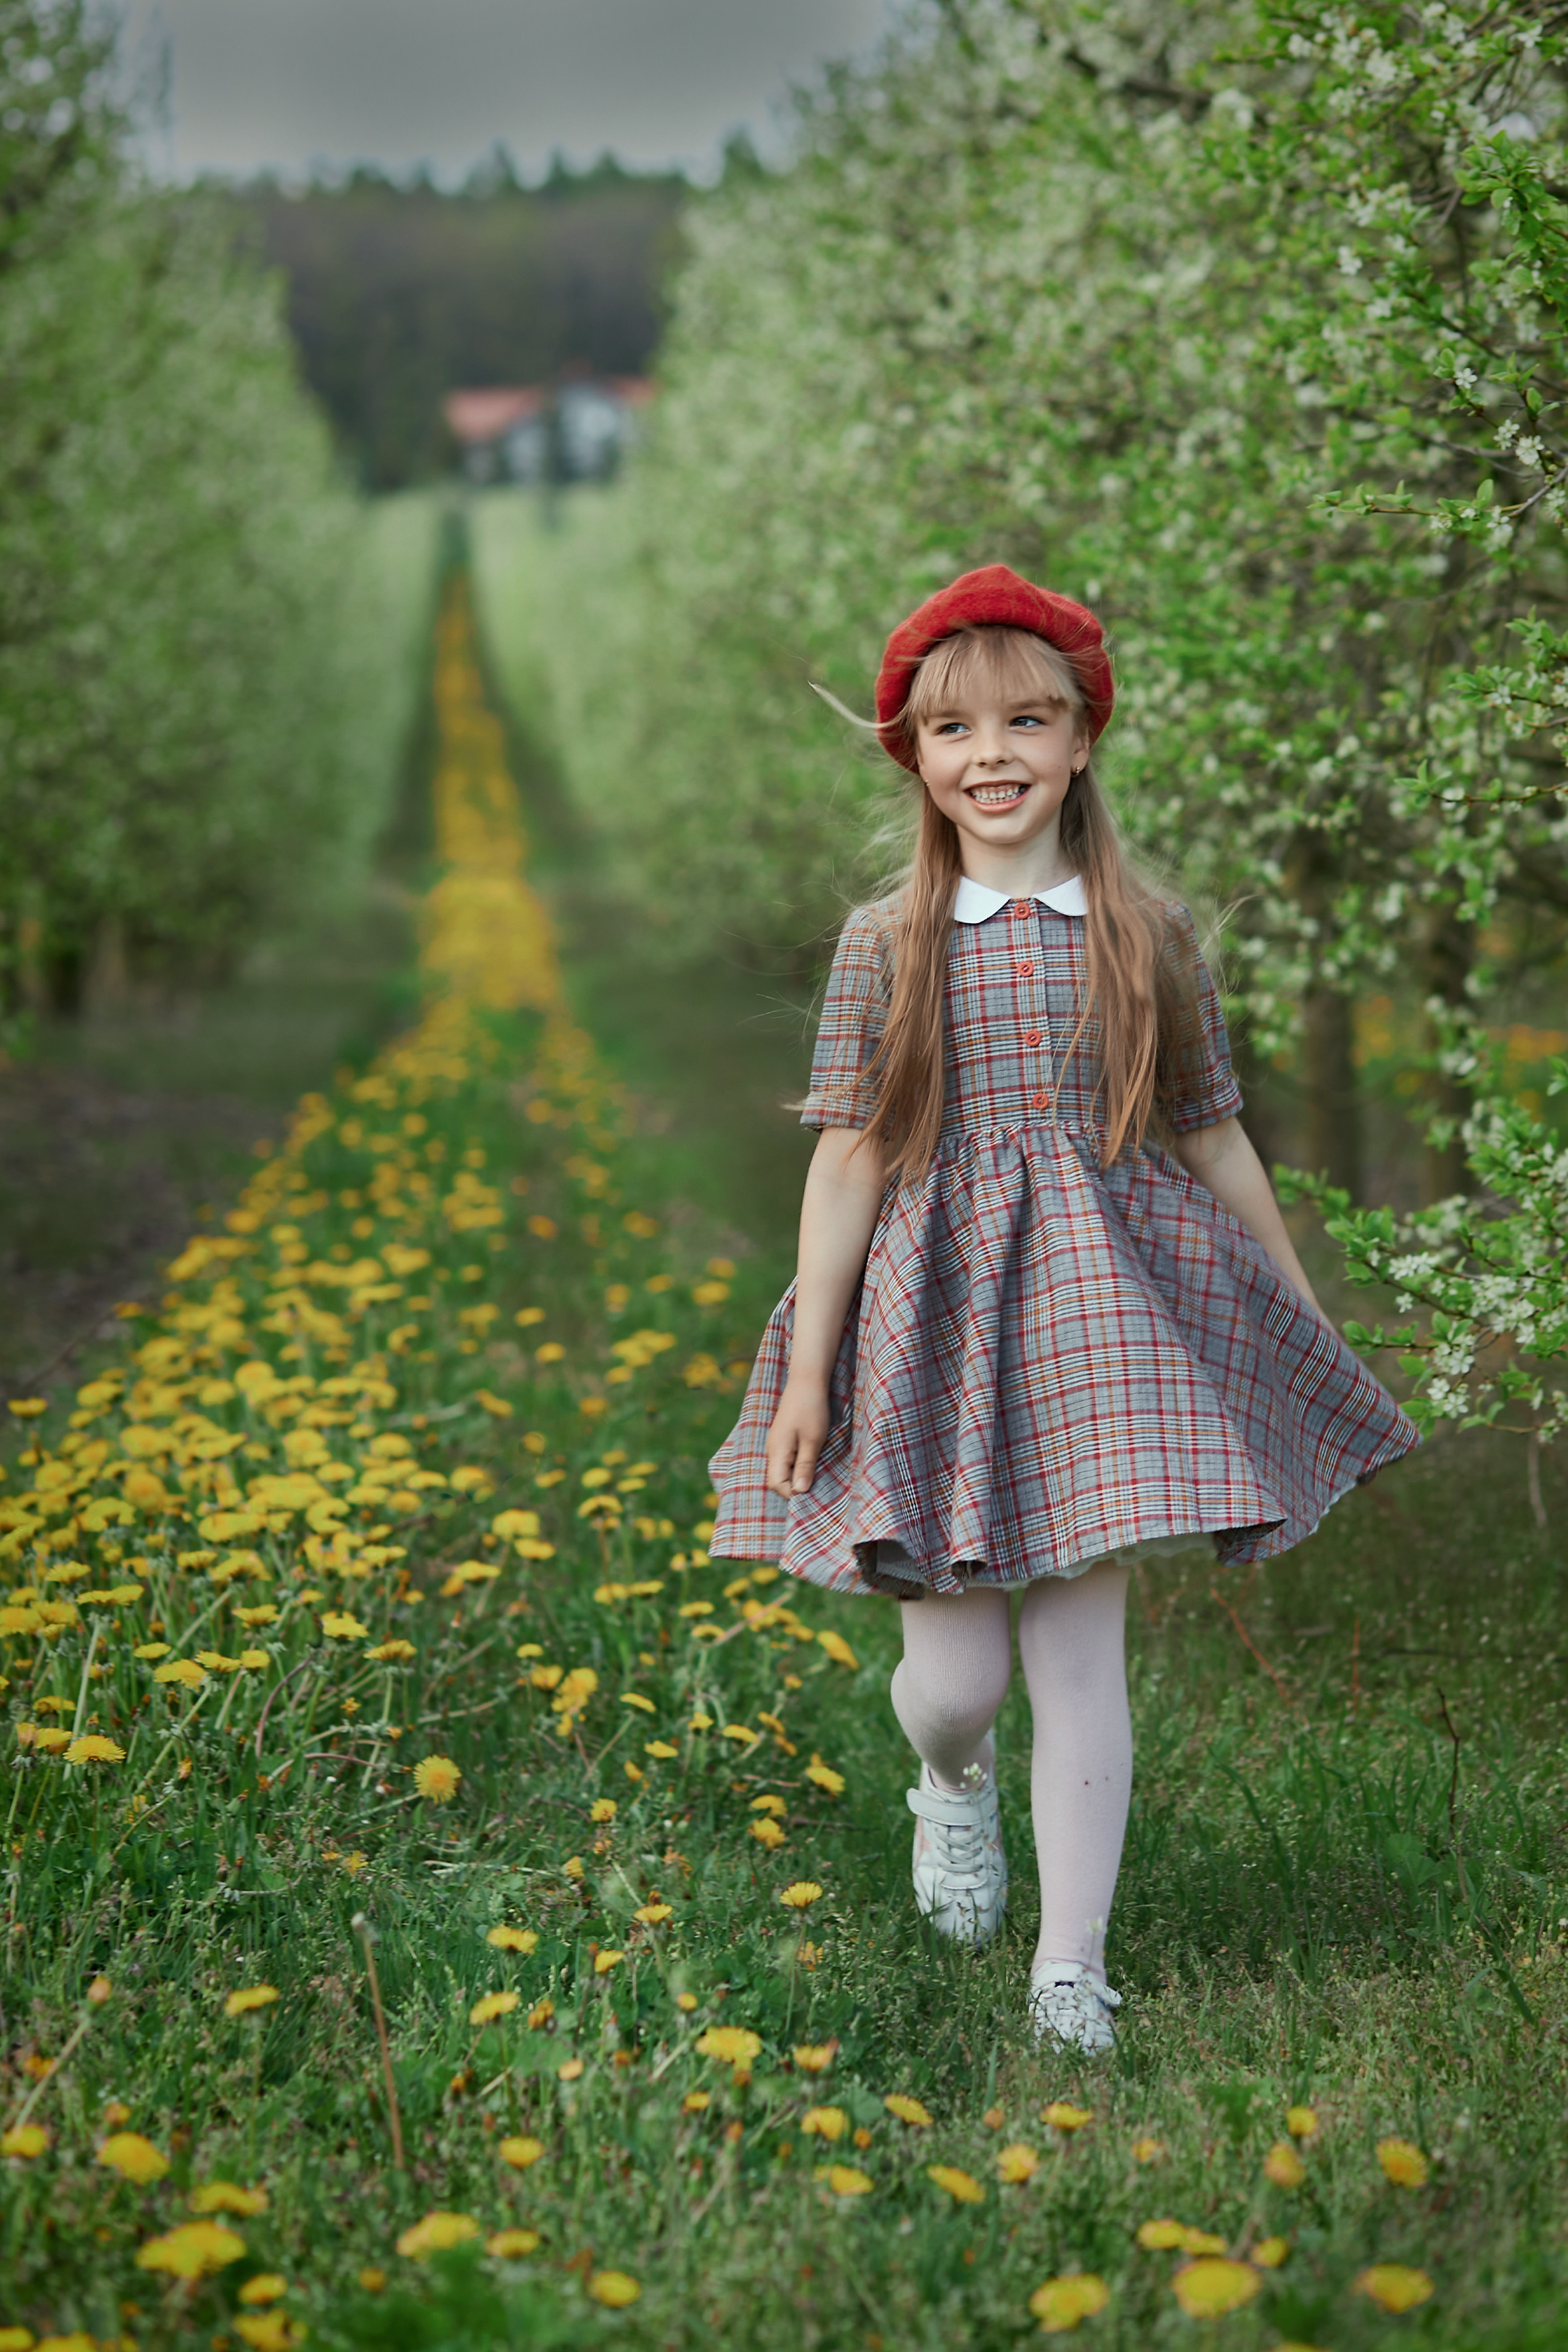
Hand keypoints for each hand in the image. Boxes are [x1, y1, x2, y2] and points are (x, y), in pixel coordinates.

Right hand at [766, 1379, 829, 1498]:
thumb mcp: (813, 1440)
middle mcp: (772, 1450)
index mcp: (777, 1452)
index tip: (812, 1493)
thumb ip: (805, 1466)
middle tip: (816, 1487)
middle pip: (777, 1480)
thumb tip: (800, 1492)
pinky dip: (797, 1466)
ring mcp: (776, 1444)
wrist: (806, 1382)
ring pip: (782, 1470)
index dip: (793, 1493)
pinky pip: (786, 1460)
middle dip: (794, 1487)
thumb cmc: (812, 1410)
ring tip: (816, 1474)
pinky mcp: (783, 1439)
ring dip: (797, 1476)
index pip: (777, 1484)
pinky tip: (811, 1462)